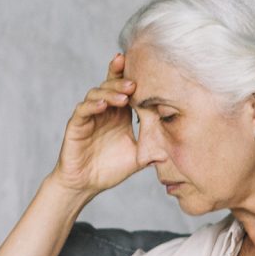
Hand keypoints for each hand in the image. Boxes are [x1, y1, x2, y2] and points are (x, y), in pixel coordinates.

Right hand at [50, 53, 140, 195]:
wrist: (85, 185)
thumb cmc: (109, 170)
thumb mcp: (137, 158)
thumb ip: (153, 150)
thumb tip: (178, 147)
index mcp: (120, 115)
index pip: (126, 91)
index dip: (132, 78)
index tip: (146, 70)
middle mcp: (105, 111)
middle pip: (111, 85)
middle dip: (122, 80)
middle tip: (135, 83)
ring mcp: (89, 116)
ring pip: (97, 93)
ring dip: (110, 92)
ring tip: (124, 97)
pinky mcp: (76, 125)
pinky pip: (83, 110)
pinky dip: (93, 105)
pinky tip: (103, 105)